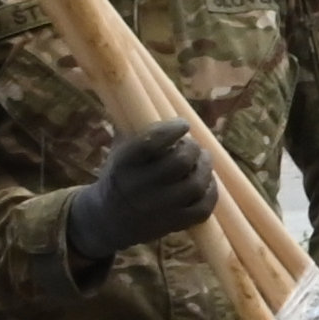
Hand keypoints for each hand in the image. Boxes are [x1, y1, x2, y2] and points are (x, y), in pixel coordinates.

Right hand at [65, 118, 216, 272]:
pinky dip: (211, 193)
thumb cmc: (119, 175)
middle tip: (193, 146)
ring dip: (205, 168)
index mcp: (124, 164)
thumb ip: (134, 127)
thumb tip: (149, 95)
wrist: (107, 220)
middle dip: (193, 149)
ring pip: (195, 185)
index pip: (151, 143)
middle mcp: (140, 187)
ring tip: (202, 161)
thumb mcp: (118, 151)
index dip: (172, 130)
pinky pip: (202, 208)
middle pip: (180, 163)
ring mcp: (157, 208)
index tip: (183, 125)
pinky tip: (206, 183)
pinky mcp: (172, 224)